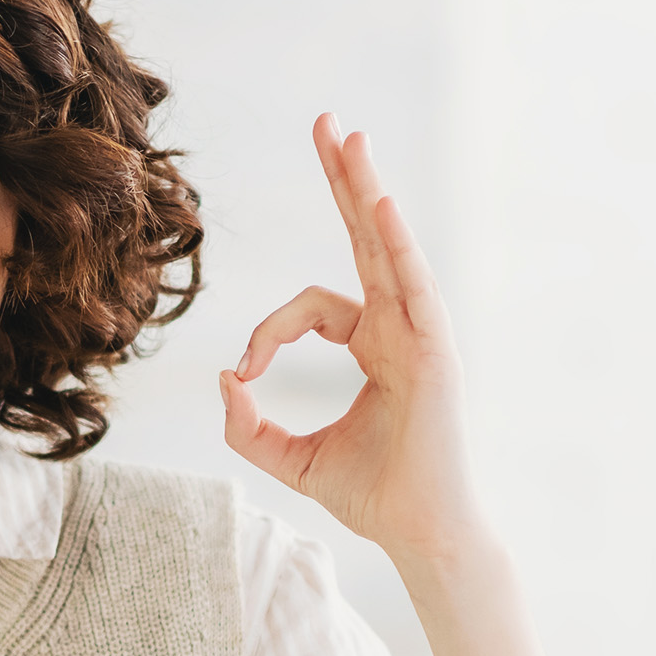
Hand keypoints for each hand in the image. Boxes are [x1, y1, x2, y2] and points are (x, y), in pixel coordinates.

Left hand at [219, 115, 486, 568]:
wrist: (416, 532)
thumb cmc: (368, 494)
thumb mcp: (287, 456)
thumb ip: (245, 424)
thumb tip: (222, 382)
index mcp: (373, 343)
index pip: (310, 306)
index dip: (266, 332)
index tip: (244, 372)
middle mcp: (400, 327)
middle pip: (366, 238)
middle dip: (344, 181)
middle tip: (327, 123)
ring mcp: (421, 334)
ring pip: (388, 247)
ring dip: (365, 190)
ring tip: (347, 137)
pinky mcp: (433, 351)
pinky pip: (412, 286)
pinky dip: (395, 246)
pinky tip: (378, 206)